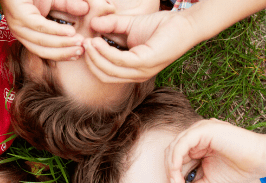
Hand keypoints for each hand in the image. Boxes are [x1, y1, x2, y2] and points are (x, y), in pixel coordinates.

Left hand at [1, 0, 87, 59]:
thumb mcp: (54, 0)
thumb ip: (68, 6)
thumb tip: (85, 10)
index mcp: (27, 33)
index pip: (44, 50)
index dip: (62, 54)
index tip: (80, 54)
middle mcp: (20, 33)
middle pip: (43, 51)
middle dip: (64, 52)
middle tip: (82, 51)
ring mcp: (18, 25)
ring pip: (42, 41)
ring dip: (62, 43)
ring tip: (79, 41)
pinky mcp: (19, 16)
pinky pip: (39, 27)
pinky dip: (55, 31)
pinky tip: (70, 32)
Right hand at [84, 11, 198, 82]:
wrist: (184, 23)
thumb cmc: (160, 26)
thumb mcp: (129, 25)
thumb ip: (111, 26)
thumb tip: (92, 24)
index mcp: (133, 70)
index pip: (105, 74)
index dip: (91, 61)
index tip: (82, 44)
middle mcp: (137, 75)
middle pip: (105, 75)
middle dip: (90, 60)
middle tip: (82, 43)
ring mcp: (142, 71)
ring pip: (110, 70)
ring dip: (95, 56)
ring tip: (88, 41)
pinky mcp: (146, 63)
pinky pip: (120, 61)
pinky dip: (106, 52)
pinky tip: (98, 40)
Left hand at [166, 119, 265, 182]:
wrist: (261, 161)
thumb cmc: (238, 171)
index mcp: (197, 145)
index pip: (176, 158)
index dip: (172, 174)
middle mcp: (196, 136)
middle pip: (171, 152)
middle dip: (170, 171)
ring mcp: (199, 130)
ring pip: (174, 147)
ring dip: (172, 167)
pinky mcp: (203, 130)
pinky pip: (182, 143)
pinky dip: (176, 158)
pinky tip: (178, 172)